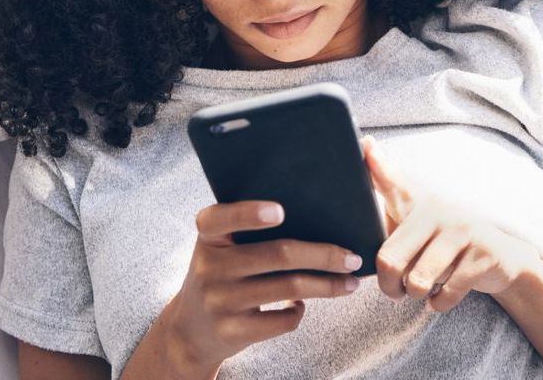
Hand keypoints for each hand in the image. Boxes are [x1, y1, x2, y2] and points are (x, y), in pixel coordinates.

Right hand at [162, 201, 364, 372]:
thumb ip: (247, 231)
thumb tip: (318, 218)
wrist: (190, 330)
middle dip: (323, 255)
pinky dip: (299, 312)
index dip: (249, 213)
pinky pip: (281, 320)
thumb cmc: (221, 275)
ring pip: (289, 287)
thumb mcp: (220, 248)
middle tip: (352, 257)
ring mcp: (221, 301)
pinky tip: (303, 306)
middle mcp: (211, 267)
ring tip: (350, 282)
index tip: (280, 211)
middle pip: (279, 254)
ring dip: (327, 286)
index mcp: (208, 237)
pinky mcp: (232, 331)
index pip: (221, 218)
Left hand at [363, 136, 541, 312]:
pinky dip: (439, 303)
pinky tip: (441, 298)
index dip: (377, 164)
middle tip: (396, 291)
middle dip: (389, 286)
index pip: (393, 183)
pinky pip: (446, 293)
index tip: (366, 143)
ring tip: (421, 291)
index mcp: (419, 204)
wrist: (504, 260)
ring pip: (419, 280)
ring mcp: (463, 231)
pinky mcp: (483, 255)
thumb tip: (367, 154)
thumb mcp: (420, 225)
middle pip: (390, 259)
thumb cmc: (449, 245)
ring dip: (417, 295)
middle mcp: (439, 211)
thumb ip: (392, 204)